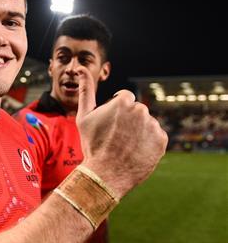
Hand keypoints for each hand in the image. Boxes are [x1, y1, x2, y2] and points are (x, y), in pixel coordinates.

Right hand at [75, 66, 167, 198]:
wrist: (105, 175)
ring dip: (138, 133)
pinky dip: (147, 144)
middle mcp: (141, 110)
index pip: (124, 99)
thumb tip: (82, 68)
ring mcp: (153, 126)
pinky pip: (155, 138)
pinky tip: (134, 153)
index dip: (116, 112)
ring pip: (146, 125)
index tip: (110, 125)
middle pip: (136, 112)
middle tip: (116, 139)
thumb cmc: (92, 145)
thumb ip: (86, 90)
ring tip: (124, 147)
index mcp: (124, 101)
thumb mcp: (84, 116)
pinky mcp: (162, 141)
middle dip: (128, 122)